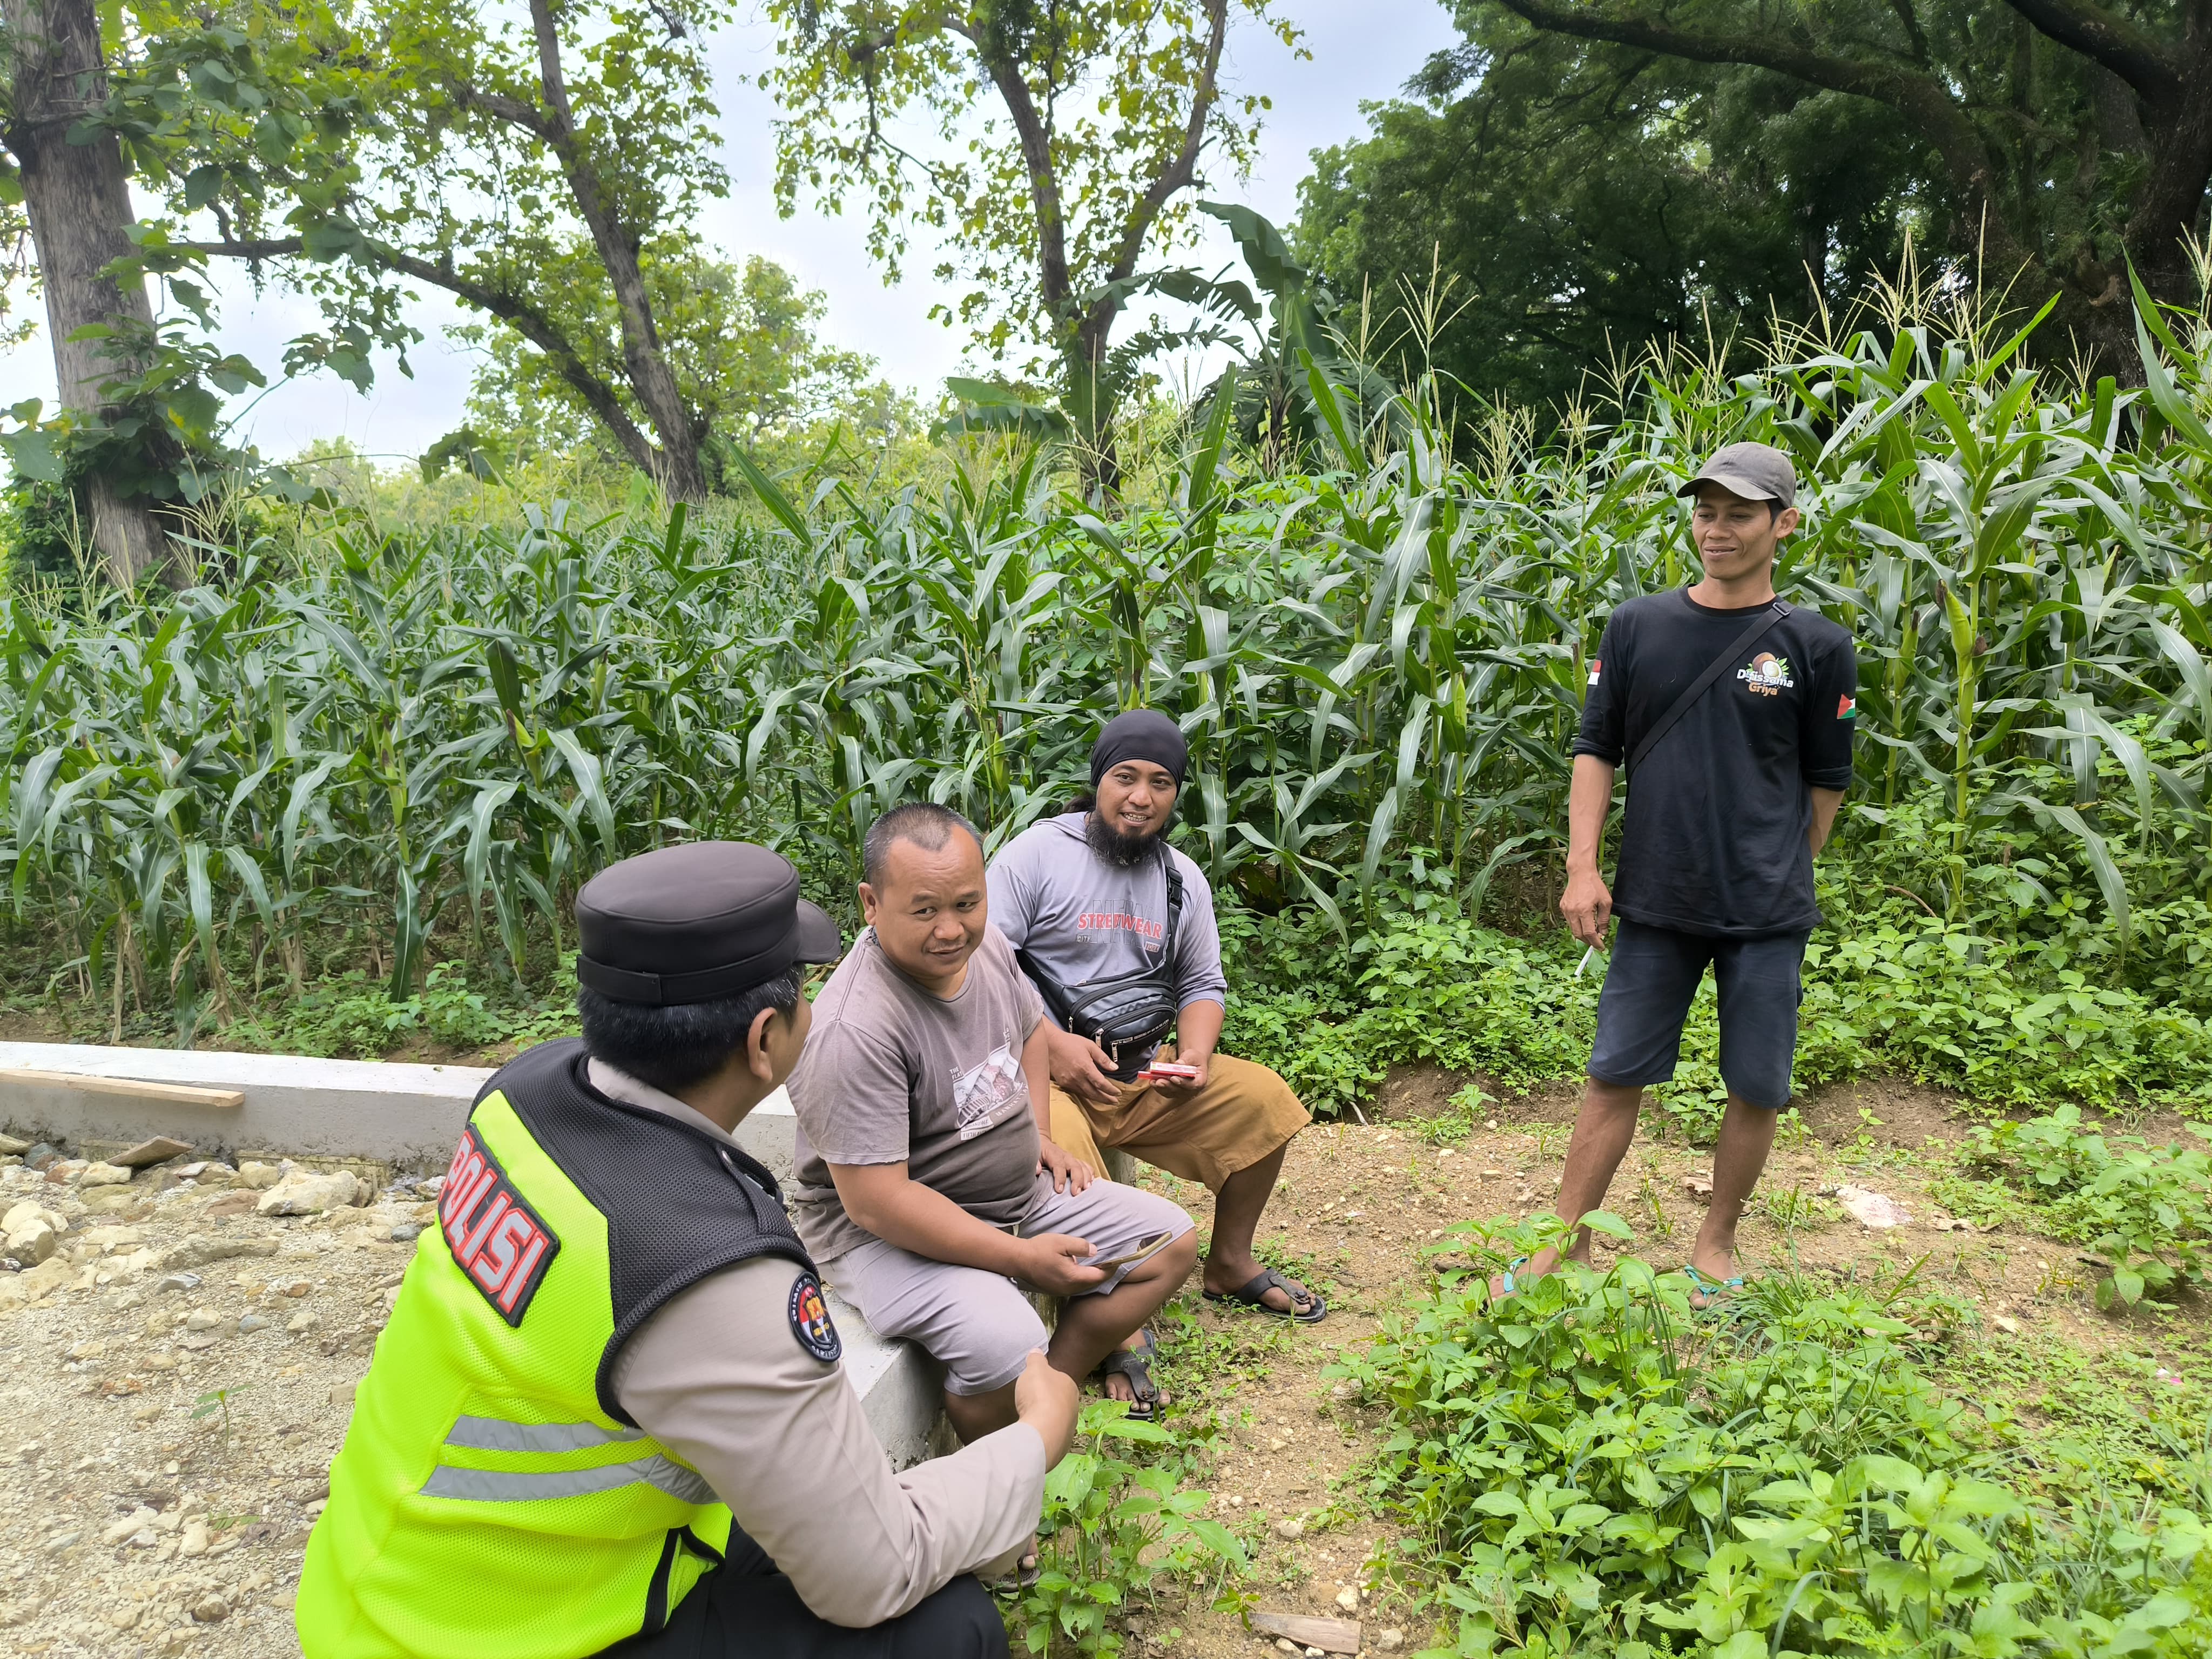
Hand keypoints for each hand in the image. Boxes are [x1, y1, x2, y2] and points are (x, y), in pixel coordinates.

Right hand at [1013, 1349, 1078, 1463]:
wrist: (1042, 1432)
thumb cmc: (1039, 1396)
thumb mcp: (1035, 1368)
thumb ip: (1036, 1359)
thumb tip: (1036, 1351)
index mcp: (1070, 1387)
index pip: (1059, 1381)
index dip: (1045, 1382)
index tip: (1034, 1385)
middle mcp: (1074, 1408)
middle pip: (1058, 1402)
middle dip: (1046, 1402)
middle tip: (1030, 1402)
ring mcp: (1069, 1429)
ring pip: (1056, 1421)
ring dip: (1044, 1420)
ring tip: (1029, 1419)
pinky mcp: (1061, 1446)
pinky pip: (1050, 1438)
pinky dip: (1041, 1436)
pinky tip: (1031, 1434)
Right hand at [1018, 1232, 1109, 1295]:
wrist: (1018, 1260)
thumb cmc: (1039, 1249)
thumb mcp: (1062, 1242)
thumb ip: (1080, 1246)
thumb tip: (1095, 1251)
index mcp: (1073, 1277)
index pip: (1099, 1276)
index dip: (1110, 1269)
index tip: (1118, 1260)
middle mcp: (1069, 1288)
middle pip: (1093, 1283)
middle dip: (1104, 1274)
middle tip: (1111, 1262)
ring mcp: (1062, 1291)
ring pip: (1084, 1286)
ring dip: (1093, 1277)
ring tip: (1099, 1265)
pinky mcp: (1056, 1290)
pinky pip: (1075, 1287)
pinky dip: (1082, 1279)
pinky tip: (1082, 1270)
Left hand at [1037, 1137, 1094, 1194]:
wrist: (1043, 1143)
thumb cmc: (1037, 1152)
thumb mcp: (1032, 1156)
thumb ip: (1035, 1163)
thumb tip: (1037, 1171)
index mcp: (1053, 1155)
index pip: (1059, 1166)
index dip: (1060, 1178)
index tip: (1059, 1190)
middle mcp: (1065, 1156)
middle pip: (1075, 1166)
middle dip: (1077, 1180)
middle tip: (1076, 1193)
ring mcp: (1072, 1158)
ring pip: (1083, 1166)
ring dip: (1086, 1178)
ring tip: (1087, 1189)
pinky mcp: (1076, 1161)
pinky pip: (1086, 1166)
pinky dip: (1090, 1174)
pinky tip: (1092, 1182)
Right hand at [1048, 1024, 1122, 1105]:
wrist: (1050, 1044)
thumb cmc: (1069, 1043)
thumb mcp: (1090, 1046)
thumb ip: (1103, 1058)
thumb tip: (1114, 1068)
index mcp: (1085, 1067)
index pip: (1101, 1084)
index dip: (1111, 1090)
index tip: (1118, 1093)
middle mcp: (1077, 1077)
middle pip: (1094, 1093)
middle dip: (1106, 1099)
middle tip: (1114, 1102)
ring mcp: (1069, 1081)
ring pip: (1086, 1094)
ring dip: (1097, 1098)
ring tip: (1105, 1099)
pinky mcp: (1063, 1083)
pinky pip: (1077, 1092)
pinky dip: (1086, 1094)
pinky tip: (1091, 1094)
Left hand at [1154, 1051, 1208, 1091]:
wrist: (1191, 1061)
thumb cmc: (1194, 1058)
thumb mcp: (1193, 1056)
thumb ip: (1186, 1060)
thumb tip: (1178, 1064)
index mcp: (1200, 1081)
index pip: (1191, 1085)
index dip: (1182, 1082)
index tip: (1173, 1078)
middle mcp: (1192, 1090)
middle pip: (1179, 1090)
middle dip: (1168, 1085)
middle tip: (1159, 1081)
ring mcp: (1183, 1092)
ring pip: (1171, 1092)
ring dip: (1162, 1087)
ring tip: (1153, 1081)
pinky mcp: (1175, 1092)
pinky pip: (1167, 1092)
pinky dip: (1159, 1088)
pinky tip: (1153, 1082)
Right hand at [1559, 866, 1612, 950]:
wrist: (1580, 873)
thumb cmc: (1594, 885)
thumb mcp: (1605, 902)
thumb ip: (1604, 919)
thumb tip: (1603, 932)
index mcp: (1584, 910)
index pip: (1589, 933)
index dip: (1596, 942)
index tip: (1601, 947)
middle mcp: (1572, 911)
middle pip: (1579, 935)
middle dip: (1588, 941)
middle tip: (1596, 942)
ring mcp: (1566, 910)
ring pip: (1573, 929)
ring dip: (1582, 933)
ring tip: (1591, 931)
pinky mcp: (1563, 907)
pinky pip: (1569, 921)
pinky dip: (1577, 925)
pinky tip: (1584, 921)